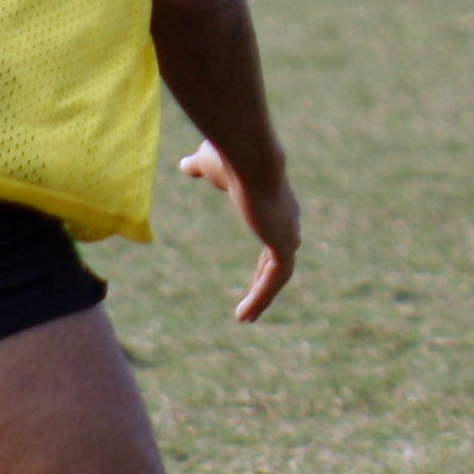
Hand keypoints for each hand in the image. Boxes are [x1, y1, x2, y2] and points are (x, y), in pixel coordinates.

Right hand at [179, 141, 299, 321]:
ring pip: (278, 276)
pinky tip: (245, 314)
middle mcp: (287, 221)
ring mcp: (288, 233)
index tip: (257, 276)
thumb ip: (200, 167)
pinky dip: (262, 297)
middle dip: (266, 282)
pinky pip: (275, 279)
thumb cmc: (230, 155)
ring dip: (263, 297)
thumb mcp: (208, 164)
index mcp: (274, 205)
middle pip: (280, 261)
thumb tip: (185, 164)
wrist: (247, 155)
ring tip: (246, 318)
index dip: (265, 260)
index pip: (273, 239)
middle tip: (255, 304)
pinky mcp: (284, 244)